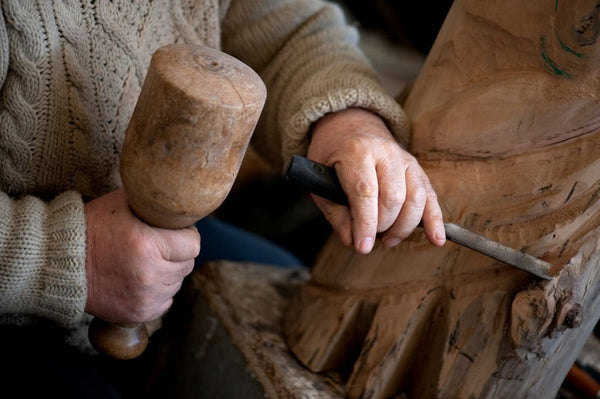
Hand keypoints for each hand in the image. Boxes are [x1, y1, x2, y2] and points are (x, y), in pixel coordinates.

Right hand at [84, 189, 199, 323]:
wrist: (59, 261)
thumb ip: (155, 203)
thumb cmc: (93, 226)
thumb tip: (180, 202)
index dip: (186, 235)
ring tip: (146, 262)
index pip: (193, 244)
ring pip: (177, 283)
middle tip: (160, 246)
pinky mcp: (139, 314)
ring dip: (168, 273)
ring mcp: (144, 298)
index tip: (176, 233)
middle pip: (187, 264)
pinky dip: (158, 292)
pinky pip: (166, 302)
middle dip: (177, 254)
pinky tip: (141, 279)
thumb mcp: (123, 203)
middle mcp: (149, 274)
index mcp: (148, 245)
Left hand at [307, 108, 445, 253]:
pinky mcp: (417, 169)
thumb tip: (352, 240)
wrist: (351, 127)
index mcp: (356, 152)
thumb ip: (336, 214)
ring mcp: (404, 159)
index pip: (365, 191)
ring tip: (388, 239)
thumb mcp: (321, 183)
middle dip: (383, 225)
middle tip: (370, 237)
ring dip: (404, 226)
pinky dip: (435, 220)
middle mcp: (384, 152)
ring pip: (416, 198)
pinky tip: (436, 239)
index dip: (366, 223)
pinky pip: (430, 196)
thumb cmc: (333, 157)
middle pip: (393, 197)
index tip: (362, 246)